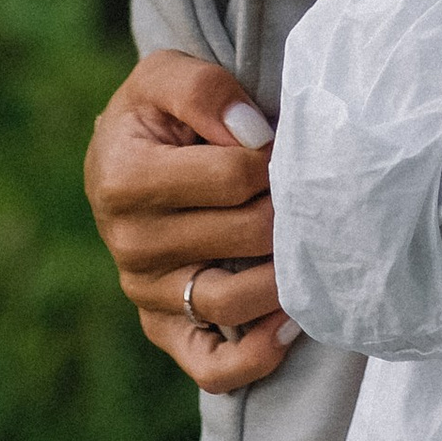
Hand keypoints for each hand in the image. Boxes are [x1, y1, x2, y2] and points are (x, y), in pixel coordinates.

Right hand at [86, 48, 292, 392]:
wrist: (124, 154)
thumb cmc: (156, 112)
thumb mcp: (165, 75)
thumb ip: (204, 90)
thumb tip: (255, 135)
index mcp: (124, 178)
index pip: (235, 176)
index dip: (278, 159)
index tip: (290, 147)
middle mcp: (130, 243)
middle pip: (244, 236)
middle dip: (290, 213)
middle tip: (318, 195)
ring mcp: (145, 292)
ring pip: (231, 302)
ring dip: (284, 280)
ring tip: (316, 251)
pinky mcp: (162, 328)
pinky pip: (210, 365)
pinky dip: (255, 355)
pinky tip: (291, 323)